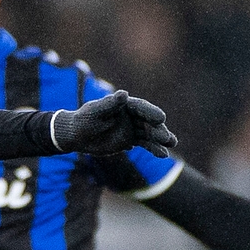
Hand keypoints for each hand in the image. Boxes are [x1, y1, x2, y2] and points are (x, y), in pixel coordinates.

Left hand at [51, 89, 176, 156]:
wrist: (77, 135)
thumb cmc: (84, 120)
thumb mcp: (95, 111)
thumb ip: (109, 104)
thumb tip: (123, 94)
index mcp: (125, 104)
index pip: (141, 108)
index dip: (151, 113)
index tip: (161, 118)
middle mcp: (131, 115)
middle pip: (148, 122)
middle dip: (159, 130)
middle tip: (169, 139)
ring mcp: (132, 128)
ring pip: (149, 134)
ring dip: (160, 140)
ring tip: (171, 145)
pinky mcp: (130, 140)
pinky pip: (145, 144)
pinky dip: (154, 149)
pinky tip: (163, 155)